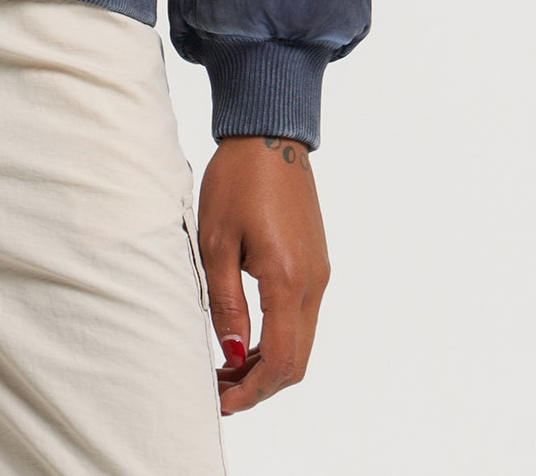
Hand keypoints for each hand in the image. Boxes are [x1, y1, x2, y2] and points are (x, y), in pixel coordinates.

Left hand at [197, 133, 329, 413]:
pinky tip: (245, 337)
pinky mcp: (315, 263)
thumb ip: (226, 303)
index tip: (220, 401)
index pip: (280, 360)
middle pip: (296, 361)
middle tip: (219, 391)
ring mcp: (319, 273)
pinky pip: (301, 317)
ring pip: (300, 342)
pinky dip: (276, 339)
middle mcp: (313, 283)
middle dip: (259, 385)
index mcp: (288, 279)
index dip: (251, 390)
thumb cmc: (236, 181)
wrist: (270, 135)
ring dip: (267, 363)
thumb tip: (231, 356)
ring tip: (224, 368)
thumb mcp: (217, 241)